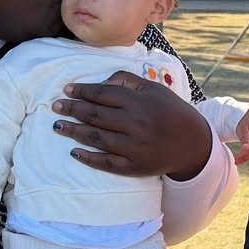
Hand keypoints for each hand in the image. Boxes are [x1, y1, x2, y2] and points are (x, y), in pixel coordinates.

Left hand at [51, 70, 211, 178]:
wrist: (193, 143)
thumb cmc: (171, 111)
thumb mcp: (154, 89)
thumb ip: (128, 82)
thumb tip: (101, 82)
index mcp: (140, 102)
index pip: (104, 94)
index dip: (83, 91)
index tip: (67, 90)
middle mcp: (136, 124)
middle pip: (96, 115)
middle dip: (72, 110)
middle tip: (55, 106)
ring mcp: (134, 147)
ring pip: (97, 138)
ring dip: (74, 132)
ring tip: (57, 126)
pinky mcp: (135, 167)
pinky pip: (107, 163)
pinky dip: (89, 158)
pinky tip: (74, 152)